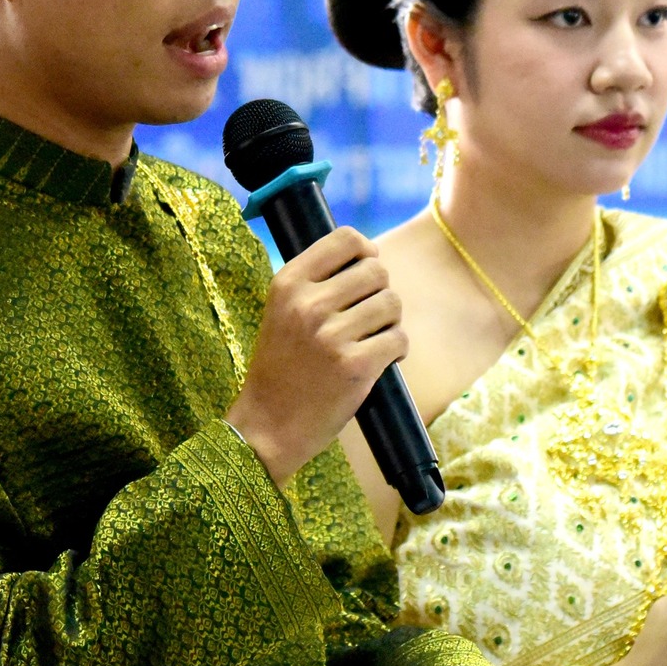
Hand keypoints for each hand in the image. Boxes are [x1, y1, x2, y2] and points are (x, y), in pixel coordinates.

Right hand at [227, 227, 406, 484]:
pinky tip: (380, 359)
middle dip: (380, 292)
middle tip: (369, 316)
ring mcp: (331, 336)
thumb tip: (370, 255)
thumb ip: (317, 282)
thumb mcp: (283, 311)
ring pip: (392, 304)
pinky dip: (397, 349)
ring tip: (373, 339)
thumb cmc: (281, 367)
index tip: (365, 271)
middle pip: (377, 271)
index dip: (366, 253)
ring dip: (390, 322)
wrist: (267, 426)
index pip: (347, 239)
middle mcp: (308, 304)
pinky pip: (399, 340)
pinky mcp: (355, 366)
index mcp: (288, 283)